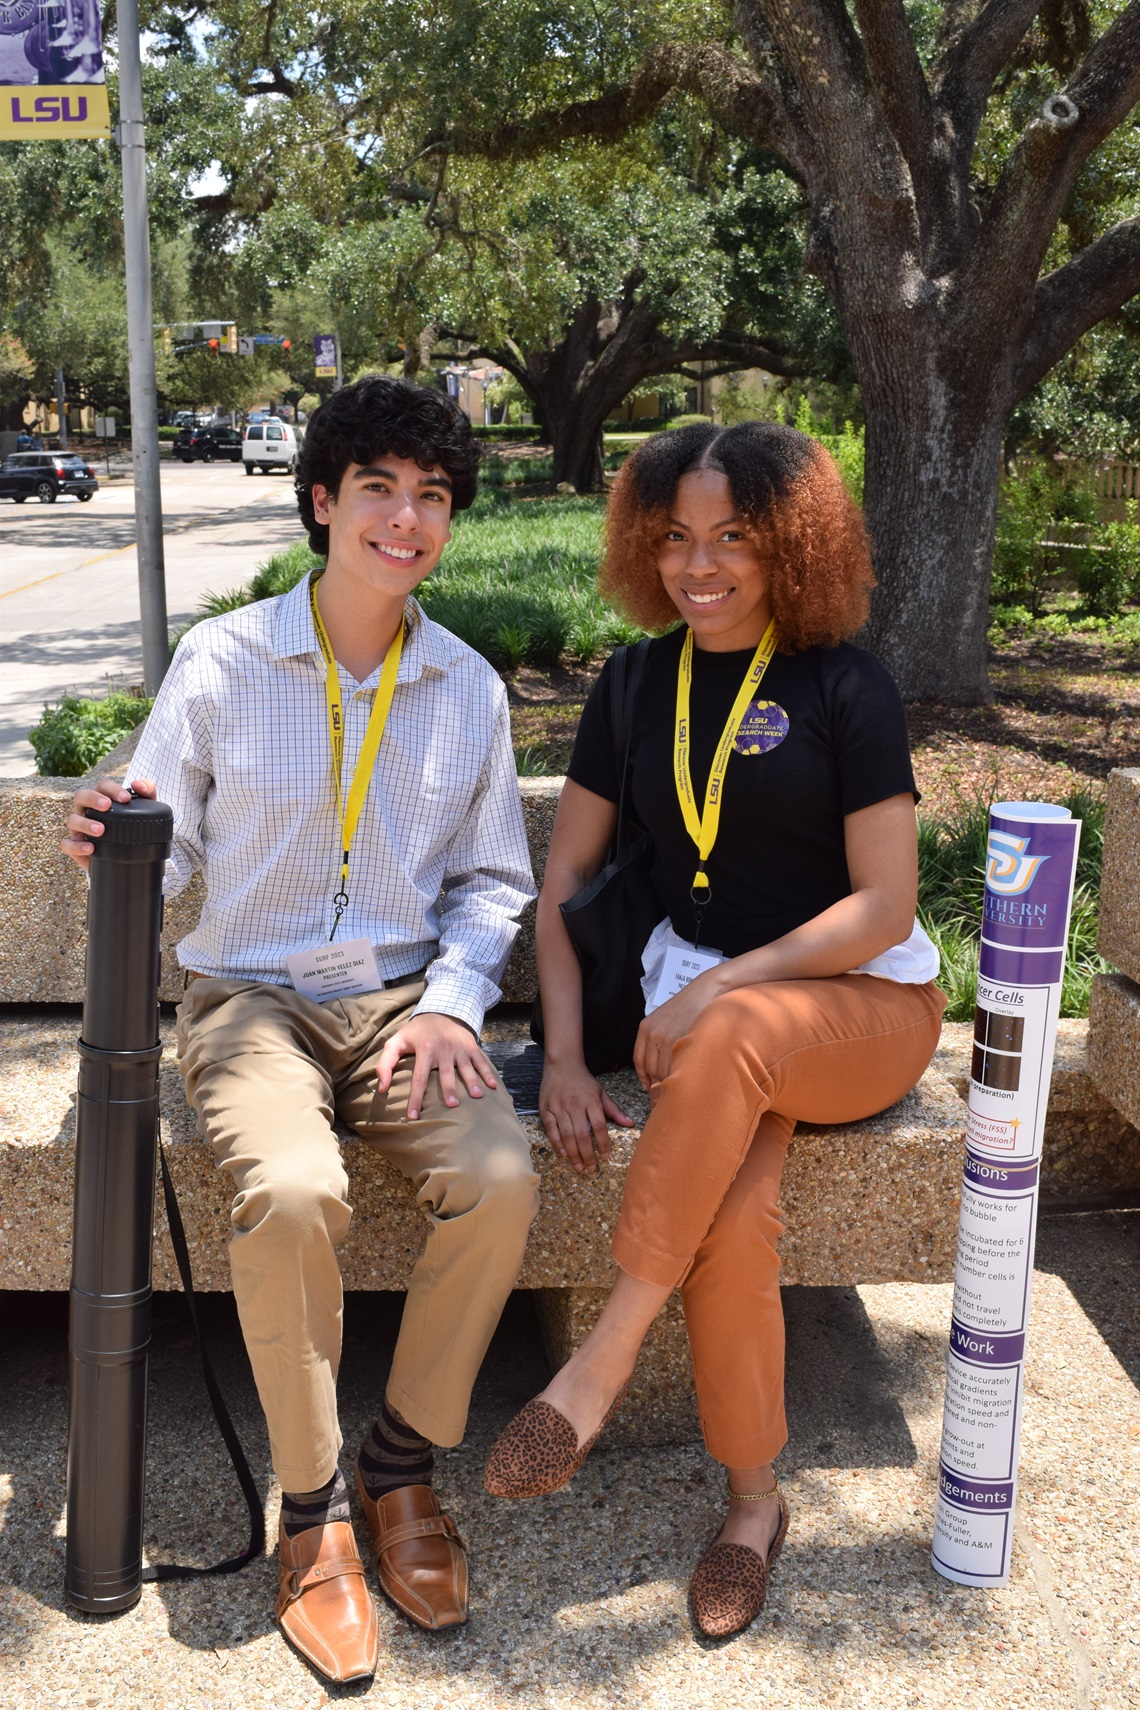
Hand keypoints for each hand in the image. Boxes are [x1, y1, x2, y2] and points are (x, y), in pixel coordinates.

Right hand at [61, 776, 156, 871]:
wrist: (131, 856)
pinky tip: (90, 848)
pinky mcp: (75, 847)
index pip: (101, 786)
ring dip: (85, 823)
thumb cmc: (133, 828)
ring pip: (72, 820)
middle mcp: (86, 810)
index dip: (111, 789)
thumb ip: (147, 792)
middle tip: (107, 806)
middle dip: (92, 798)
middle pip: (80, 796)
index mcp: (101, 798)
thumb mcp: (146, 810)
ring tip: (101, 830)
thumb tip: (138, 784)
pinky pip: (67, 845)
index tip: (125, 798)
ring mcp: (78, 828)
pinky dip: (76, 846)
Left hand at [375, 1012, 498, 1121]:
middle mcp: (443, 1049)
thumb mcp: (396, 1042)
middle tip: (452, 1105)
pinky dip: (488, 1073)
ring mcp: (459, 1048)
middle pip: (446, 1074)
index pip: (419, 1078)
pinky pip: (481, 1061)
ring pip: (466, 1067)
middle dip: (450, 1089)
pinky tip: (493, 1086)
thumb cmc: (416, 1033)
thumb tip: (382, 1088)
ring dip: (472, 1081)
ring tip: (476, 1096)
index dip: (416, 1099)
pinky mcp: (471, 1046)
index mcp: (425, 1049)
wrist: (441, 1010)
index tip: (413, 1117)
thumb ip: (385, 1064)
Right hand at [539, 1059, 633, 1174]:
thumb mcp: (601, 1092)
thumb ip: (614, 1110)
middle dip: (587, 1154)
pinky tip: (563, 1154)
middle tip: (592, 1169)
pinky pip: (551, 1129)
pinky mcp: (546, 1108)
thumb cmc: (583, 1081)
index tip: (605, 1157)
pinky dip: (556, 1142)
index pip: (599, 1126)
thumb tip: (630, 1124)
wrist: (562, 1064)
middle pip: (582, 1134)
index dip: (603, 1144)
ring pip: (566, 1135)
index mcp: (591, 1101)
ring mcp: (559, 1107)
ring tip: (579, 1167)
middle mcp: (575, 1104)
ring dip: (573, 1153)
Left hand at [633, 972, 721, 1089]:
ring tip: (680, 1081)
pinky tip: (687, 1074)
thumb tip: (658, 1069)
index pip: (638, 1060)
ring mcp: (666, 1037)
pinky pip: (676, 1065)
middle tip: (669, 1087)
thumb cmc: (689, 1007)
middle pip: (650, 1068)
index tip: (648, 1086)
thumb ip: (657, 1040)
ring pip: (663, 1070)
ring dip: (670, 1079)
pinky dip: (680, 1074)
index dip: (643, 1077)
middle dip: (659, 1081)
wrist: (706, 991)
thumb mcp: (665, 1020)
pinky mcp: (680, 1040)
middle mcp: (652, 1033)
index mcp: (645, 1028)